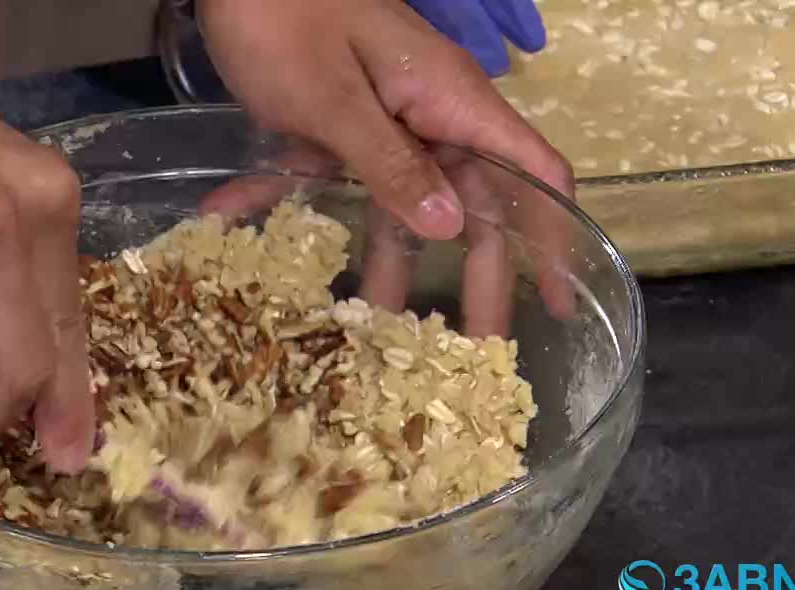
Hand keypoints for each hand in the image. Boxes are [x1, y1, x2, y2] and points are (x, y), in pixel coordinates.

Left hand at [197, 0, 575, 333]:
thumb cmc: (283, 17)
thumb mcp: (333, 98)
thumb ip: (389, 162)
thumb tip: (451, 227)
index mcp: (450, 102)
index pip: (532, 173)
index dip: (555, 237)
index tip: (558, 302)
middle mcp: (430, 116)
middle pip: (474, 204)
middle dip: (474, 277)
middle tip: (468, 351)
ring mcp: (385, 121)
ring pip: (404, 204)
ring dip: (386, 263)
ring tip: (369, 330)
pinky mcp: (337, 125)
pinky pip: (337, 179)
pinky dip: (296, 205)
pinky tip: (236, 225)